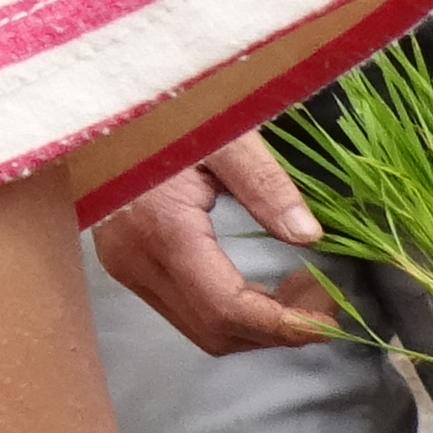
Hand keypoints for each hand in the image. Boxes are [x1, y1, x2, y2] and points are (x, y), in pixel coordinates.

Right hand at [85, 131, 340, 356]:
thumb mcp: (225, 133)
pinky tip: (268, 286)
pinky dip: (235, 310)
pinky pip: (189, 309)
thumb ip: (265, 184)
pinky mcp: (129, 263)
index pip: (226, 308)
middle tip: (324, 296)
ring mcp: (127, 265)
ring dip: (260, 323)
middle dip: (278, 327)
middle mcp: (136, 259)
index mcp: (161, 227)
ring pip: (203, 328)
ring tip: (305, 288)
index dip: (281, 326)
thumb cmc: (164, 107)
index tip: (327, 324)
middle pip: (216, 330)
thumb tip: (307, 235)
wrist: (104, 103)